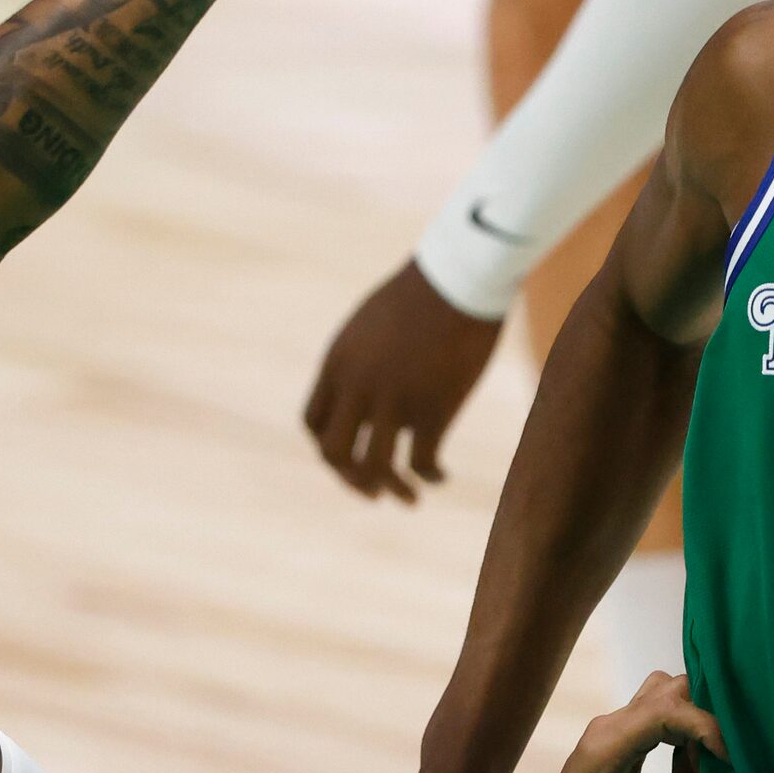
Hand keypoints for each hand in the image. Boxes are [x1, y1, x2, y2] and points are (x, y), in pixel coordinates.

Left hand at [303, 260, 503, 501]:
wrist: (461, 274)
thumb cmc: (425, 291)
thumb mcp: (375, 321)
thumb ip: (363, 355)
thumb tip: (370, 380)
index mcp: (338, 363)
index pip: (313, 423)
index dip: (328, 448)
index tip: (352, 455)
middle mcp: (358, 386)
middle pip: (332, 454)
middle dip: (350, 479)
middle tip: (373, 490)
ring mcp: (394, 399)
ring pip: (374, 467)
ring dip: (390, 489)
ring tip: (408, 498)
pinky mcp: (433, 407)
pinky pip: (422, 462)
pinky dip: (431, 477)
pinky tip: (442, 476)